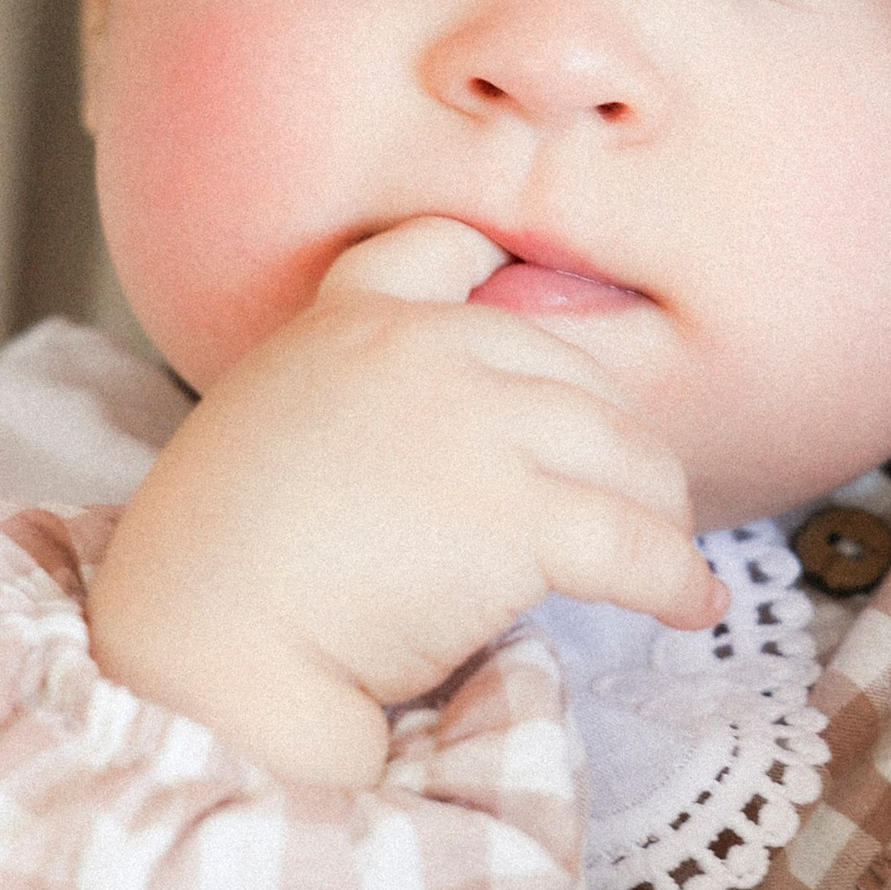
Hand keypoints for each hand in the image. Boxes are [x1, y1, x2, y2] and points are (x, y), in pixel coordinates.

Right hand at [89, 214, 721, 782]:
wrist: (198, 640)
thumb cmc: (212, 572)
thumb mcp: (266, 432)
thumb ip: (355, 409)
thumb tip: (445, 464)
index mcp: (349, 321)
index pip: (445, 249)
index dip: (504, 274)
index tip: (538, 312)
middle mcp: (424, 349)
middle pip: (575, 373)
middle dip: (617, 441)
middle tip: (637, 498)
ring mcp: (474, 423)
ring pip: (624, 452)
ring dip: (660, 509)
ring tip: (671, 554)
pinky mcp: (513, 514)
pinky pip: (634, 544)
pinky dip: (677, 579)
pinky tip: (692, 607)